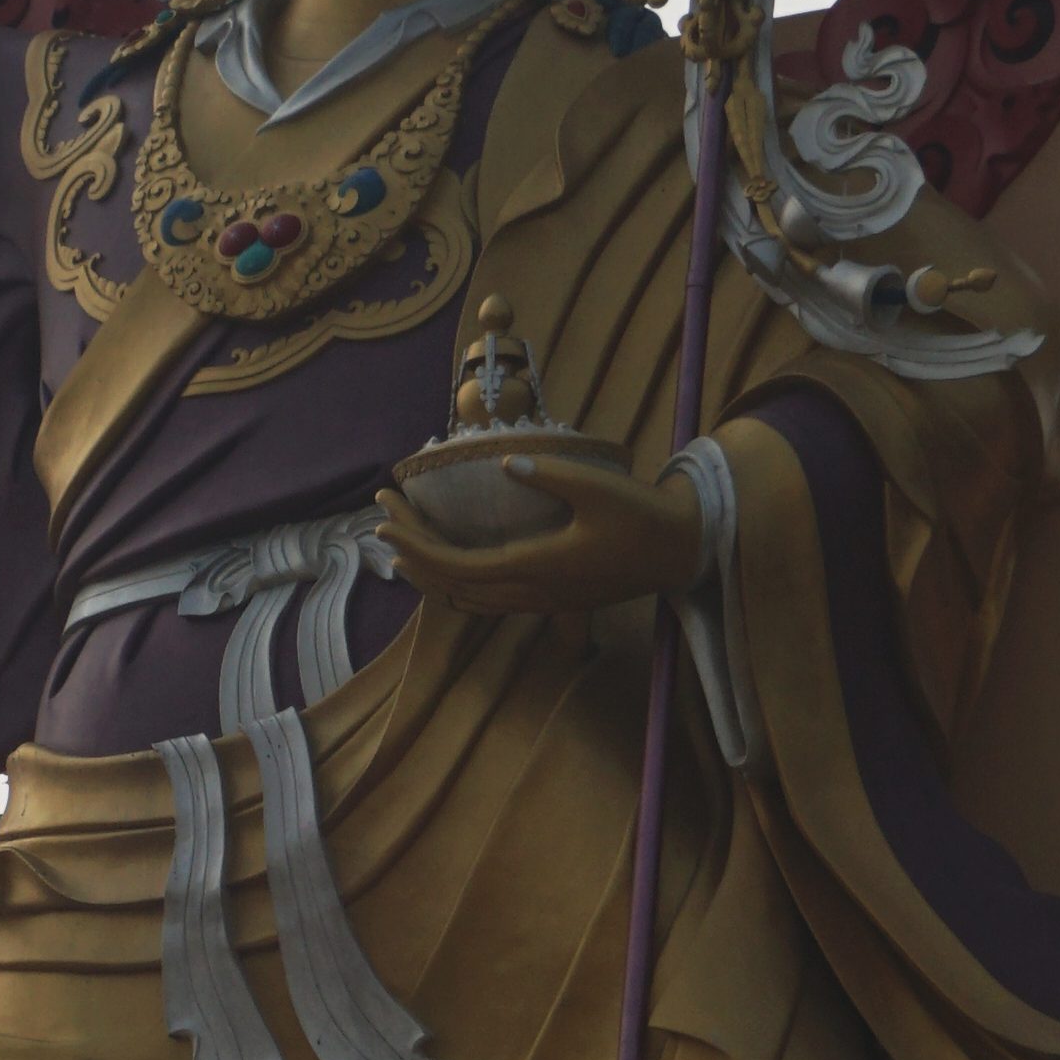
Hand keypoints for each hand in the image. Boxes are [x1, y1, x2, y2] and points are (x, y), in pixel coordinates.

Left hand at [377, 446, 702, 617]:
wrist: (679, 551)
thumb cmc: (642, 515)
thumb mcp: (601, 487)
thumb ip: (552, 474)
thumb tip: (505, 458)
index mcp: (536, 567)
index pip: (456, 564)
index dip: (415, 544)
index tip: (384, 518)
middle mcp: (531, 592)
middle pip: (451, 585)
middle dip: (409, 552)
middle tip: (380, 517)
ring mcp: (540, 601)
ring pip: (466, 599)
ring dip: (429, 574)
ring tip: (398, 548)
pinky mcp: (550, 598)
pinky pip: (487, 600)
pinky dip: (455, 585)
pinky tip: (445, 570)